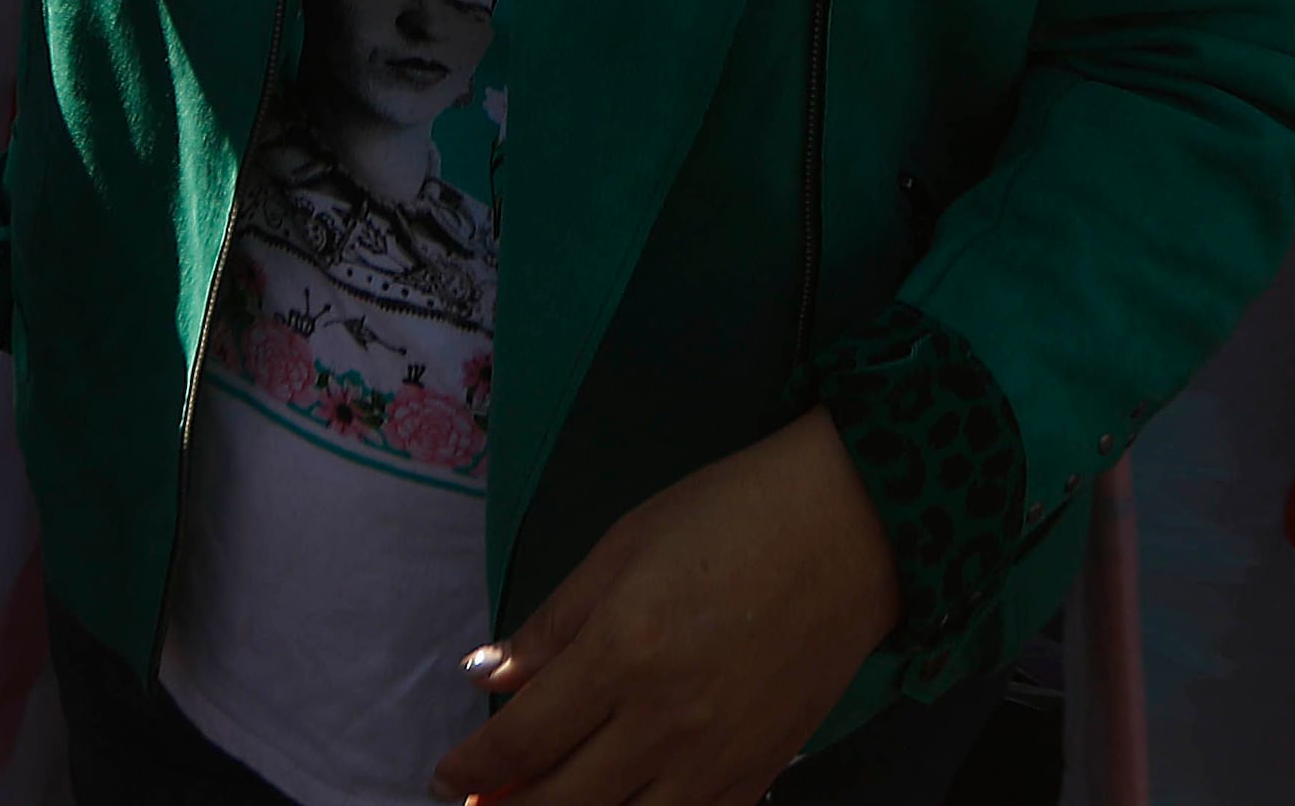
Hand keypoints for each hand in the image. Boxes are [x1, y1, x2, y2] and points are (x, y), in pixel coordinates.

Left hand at [430, 412, 900, 804]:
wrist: (850, 527)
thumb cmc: (731, 517)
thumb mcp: (622, 548)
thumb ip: (553, 624)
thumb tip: (489, 675)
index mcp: (622, 653)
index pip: (524, 738)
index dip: (473, 767)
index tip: (444, 778)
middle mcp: (664, 720)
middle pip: (564, 799)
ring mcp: (717, 756)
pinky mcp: (760, 771)